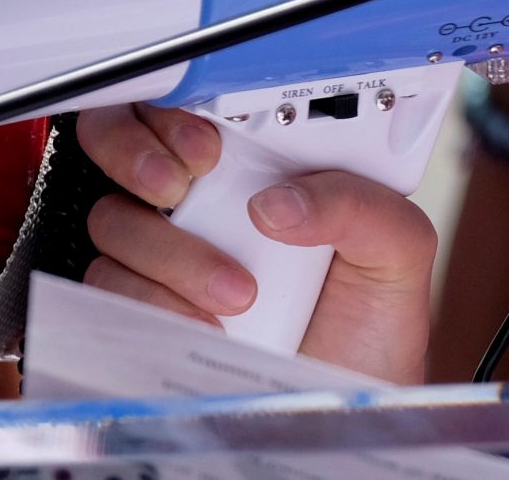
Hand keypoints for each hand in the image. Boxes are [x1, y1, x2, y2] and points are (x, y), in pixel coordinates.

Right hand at [75, 102, 435, 383]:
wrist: (349, 401)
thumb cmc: (372, 327)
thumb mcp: (399, 251)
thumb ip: (361, 205)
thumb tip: (279, 202)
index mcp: (270, 171)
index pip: (199, 108)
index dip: (182, 110)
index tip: (208, 145)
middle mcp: (209, 205)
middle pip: (123, 144)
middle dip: (138, 153)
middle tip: (181, 184)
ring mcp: (169, 257)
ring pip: (117, 221)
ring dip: (172, 252)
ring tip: (239, 290)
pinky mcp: (144, 311)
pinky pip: (109, 289)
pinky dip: (155, 303)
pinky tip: (208, 322)